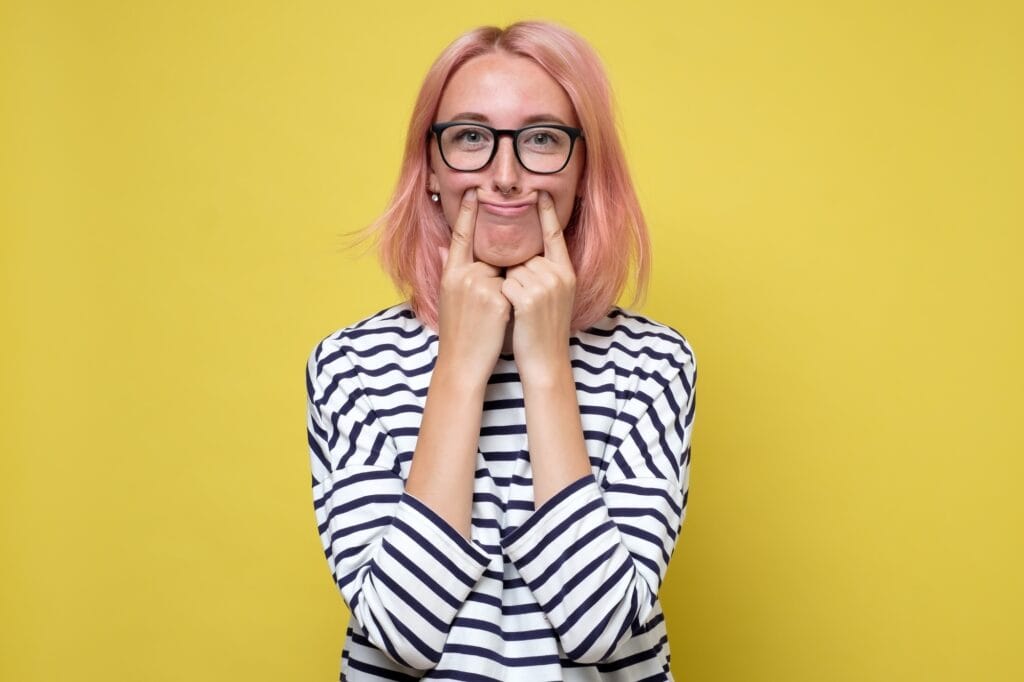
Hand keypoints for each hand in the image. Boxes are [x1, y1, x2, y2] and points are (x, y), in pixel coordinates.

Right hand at [437, 188, 510, 382]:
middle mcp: (463, 275)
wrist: (462, 362)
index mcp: (451, 273)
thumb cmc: (458, 332)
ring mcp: (480, 286)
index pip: (460, 236)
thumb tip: (445, 246)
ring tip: (491, 316)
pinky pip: (514, 288)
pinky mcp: (497, 299)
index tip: (476, 190)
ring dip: (506, 290)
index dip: (468, 213)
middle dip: (496, 275)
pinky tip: (499, 320)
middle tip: (484, 302)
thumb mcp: (448, 297)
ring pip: (505, 273)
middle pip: (491, 258)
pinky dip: (513, 301)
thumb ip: (450, 269)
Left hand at [501, 191, 576, 380]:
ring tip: (520, 309)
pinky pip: (505, 283)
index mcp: (566, 272)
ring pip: (512, 269)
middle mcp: (559, 275)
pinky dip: (502, 296)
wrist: (545, 360)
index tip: (539, 192)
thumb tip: (523, 254)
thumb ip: (542, 272)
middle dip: (516, 273)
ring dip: (508, 286)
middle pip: (524, 255)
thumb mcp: (551, 297)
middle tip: (526, 301)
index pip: (555, 235)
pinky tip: (514, 312)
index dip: (547, 214)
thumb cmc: (542, 329)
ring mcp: (545, 286)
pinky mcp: (529, 298)